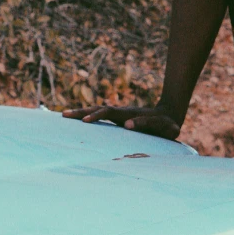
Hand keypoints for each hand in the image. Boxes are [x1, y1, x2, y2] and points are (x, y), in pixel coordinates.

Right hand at [62, 105, 180, 138]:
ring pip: (97, 111)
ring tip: (64, 116)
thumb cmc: (167, 125)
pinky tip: (78, 122)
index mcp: (130, 114)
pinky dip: (88, 117)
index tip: (86, 121)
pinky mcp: (119, 119)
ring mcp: (120, 115)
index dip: (97, 116)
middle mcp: (122, 113)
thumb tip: (127, 125)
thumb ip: (147, 124)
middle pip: (98, 108)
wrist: (170, 115)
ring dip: (82, 113)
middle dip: (82, 112)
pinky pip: (101, 117)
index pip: (109, 112)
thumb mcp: (163, 126)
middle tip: (64, 115)